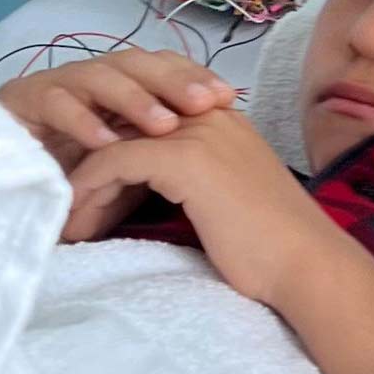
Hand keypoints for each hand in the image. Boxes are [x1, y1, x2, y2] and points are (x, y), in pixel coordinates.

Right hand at [0, 49, 236, 171]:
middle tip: (205, 103)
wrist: (8, 195)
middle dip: (173, 81)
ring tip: (163, 126)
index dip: (196, 77)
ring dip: (134, 99)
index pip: (164, 66)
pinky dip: (82, 120)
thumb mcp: (139, 164)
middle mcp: (90, 79)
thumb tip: (233, 134)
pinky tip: (106, 141)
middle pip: (137, 63)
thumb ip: (171, 147)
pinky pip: (55, 104)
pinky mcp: (19, 103)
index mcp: (121, 84)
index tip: (229, 97)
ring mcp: (55, 86)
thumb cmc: (86, 181)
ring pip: (99, 76)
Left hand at [63, 108, 326, 304]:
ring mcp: (199, 132)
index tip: (97, 191)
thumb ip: (199, 178)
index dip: (118, 145)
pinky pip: (114, 160)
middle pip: (127, 120)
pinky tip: (78, 222)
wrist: (304, 262)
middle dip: (92, 159)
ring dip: (83, 180)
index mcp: (226, 121)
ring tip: (69, 221)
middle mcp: (212, 115)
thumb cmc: (274, 245)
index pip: (152, 111)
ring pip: (115, 137)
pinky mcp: (185, 157)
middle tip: (71, 205)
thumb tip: (160, 193)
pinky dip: (88, 190)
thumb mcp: (231, 197)